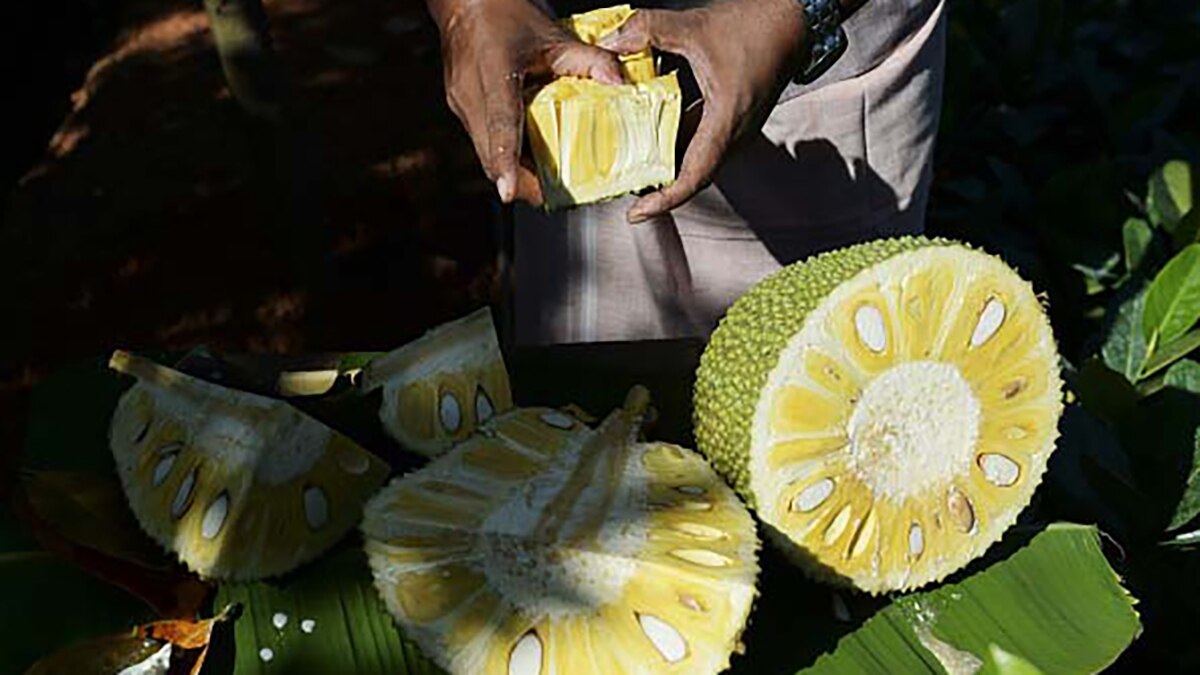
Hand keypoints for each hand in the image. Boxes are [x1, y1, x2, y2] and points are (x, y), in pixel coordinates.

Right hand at [432, 0, 623, 204]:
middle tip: (552, 197)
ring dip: (512, 170)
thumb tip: (619, 84)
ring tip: (545, 181)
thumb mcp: (551, 34)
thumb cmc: (504, 11)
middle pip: (490, 154)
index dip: (505, 162)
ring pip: (484, 153)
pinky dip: (505, 153)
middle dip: (520, 182)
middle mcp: (470, 94)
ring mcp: (460, 103)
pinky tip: (528, 155)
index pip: (500, 124)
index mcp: (492, 72)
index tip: (508, 191)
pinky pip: (482, 141)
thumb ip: (589, 60)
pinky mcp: (460, 108)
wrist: (465, 1)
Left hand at [599, 0, 807, 222]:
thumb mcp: (694, 26)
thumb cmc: (758, 25)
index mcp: (727, 120)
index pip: (695, 177)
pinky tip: (654, 129)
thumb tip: (612, 41)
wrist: (794, 19)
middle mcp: (735, 132)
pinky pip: (703, 141)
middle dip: (658, 186)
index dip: (664, 200)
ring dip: (667, 163)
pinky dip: (677, 141)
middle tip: (625, 187)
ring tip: (631, 162)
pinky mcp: (735, 118)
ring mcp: (737, 128)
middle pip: (692, 174)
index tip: (638, 213)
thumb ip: (648, 30)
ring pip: (697, 158)